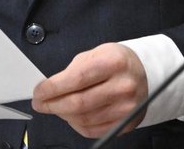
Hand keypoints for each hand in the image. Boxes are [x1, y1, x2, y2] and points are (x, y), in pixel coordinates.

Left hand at [31, 43, 147, 137]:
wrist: (144, 72)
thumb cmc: (116, 61)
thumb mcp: (95, 54)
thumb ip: (73, 70)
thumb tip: (50, 88)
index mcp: (113, 62)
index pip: (76, 79)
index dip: (52, 88)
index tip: (38, 91)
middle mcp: (122, 86)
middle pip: (79, 103)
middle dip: (53, 104)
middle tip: (40, 103)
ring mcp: (126, 107)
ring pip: (84, 119)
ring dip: (63, 115)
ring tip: (56, 107)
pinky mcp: (126, 123)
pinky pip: (94, 130)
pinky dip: (76, 125)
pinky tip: (71, 116)